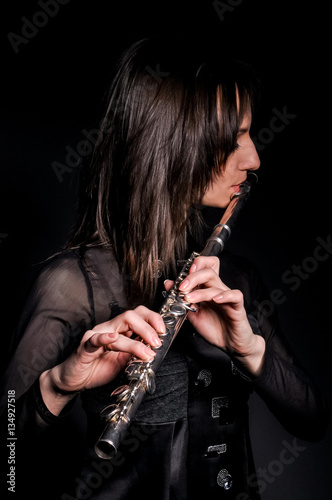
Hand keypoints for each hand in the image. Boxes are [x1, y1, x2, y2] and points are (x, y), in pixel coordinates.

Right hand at [40, 306, 163, 413]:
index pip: (138, 314)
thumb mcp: (124, 360)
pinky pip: (94, 340)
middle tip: (157, 342)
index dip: (153, 319)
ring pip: (117, 328)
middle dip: (147, 327)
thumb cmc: (98, 367)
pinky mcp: (84, 347)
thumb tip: (156, 349)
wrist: (75, 380)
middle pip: (130, 316)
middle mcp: (108, 328)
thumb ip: (136, 352)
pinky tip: (113, 339)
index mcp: (119, 329)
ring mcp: (96, 336)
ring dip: (135, 342)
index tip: (164, 331)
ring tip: (146, 352)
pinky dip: (104, 338)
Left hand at [166, 256, 264, 374]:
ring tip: (189, 298)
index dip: (196, 264)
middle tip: (181, 287)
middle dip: (193, 277)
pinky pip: (235, 295)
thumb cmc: (214, 328)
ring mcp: (228, 297)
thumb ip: (182, 300)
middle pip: (208, 271)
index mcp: (207, 288)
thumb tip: (168, 284)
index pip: (205, 266)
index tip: (182, 275)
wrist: (230, 344)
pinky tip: (216, 299)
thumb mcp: (192, 314)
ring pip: (216, 284)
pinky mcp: (237, 307)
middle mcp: (218, 289)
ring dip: (200, 291)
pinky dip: (225, 295)